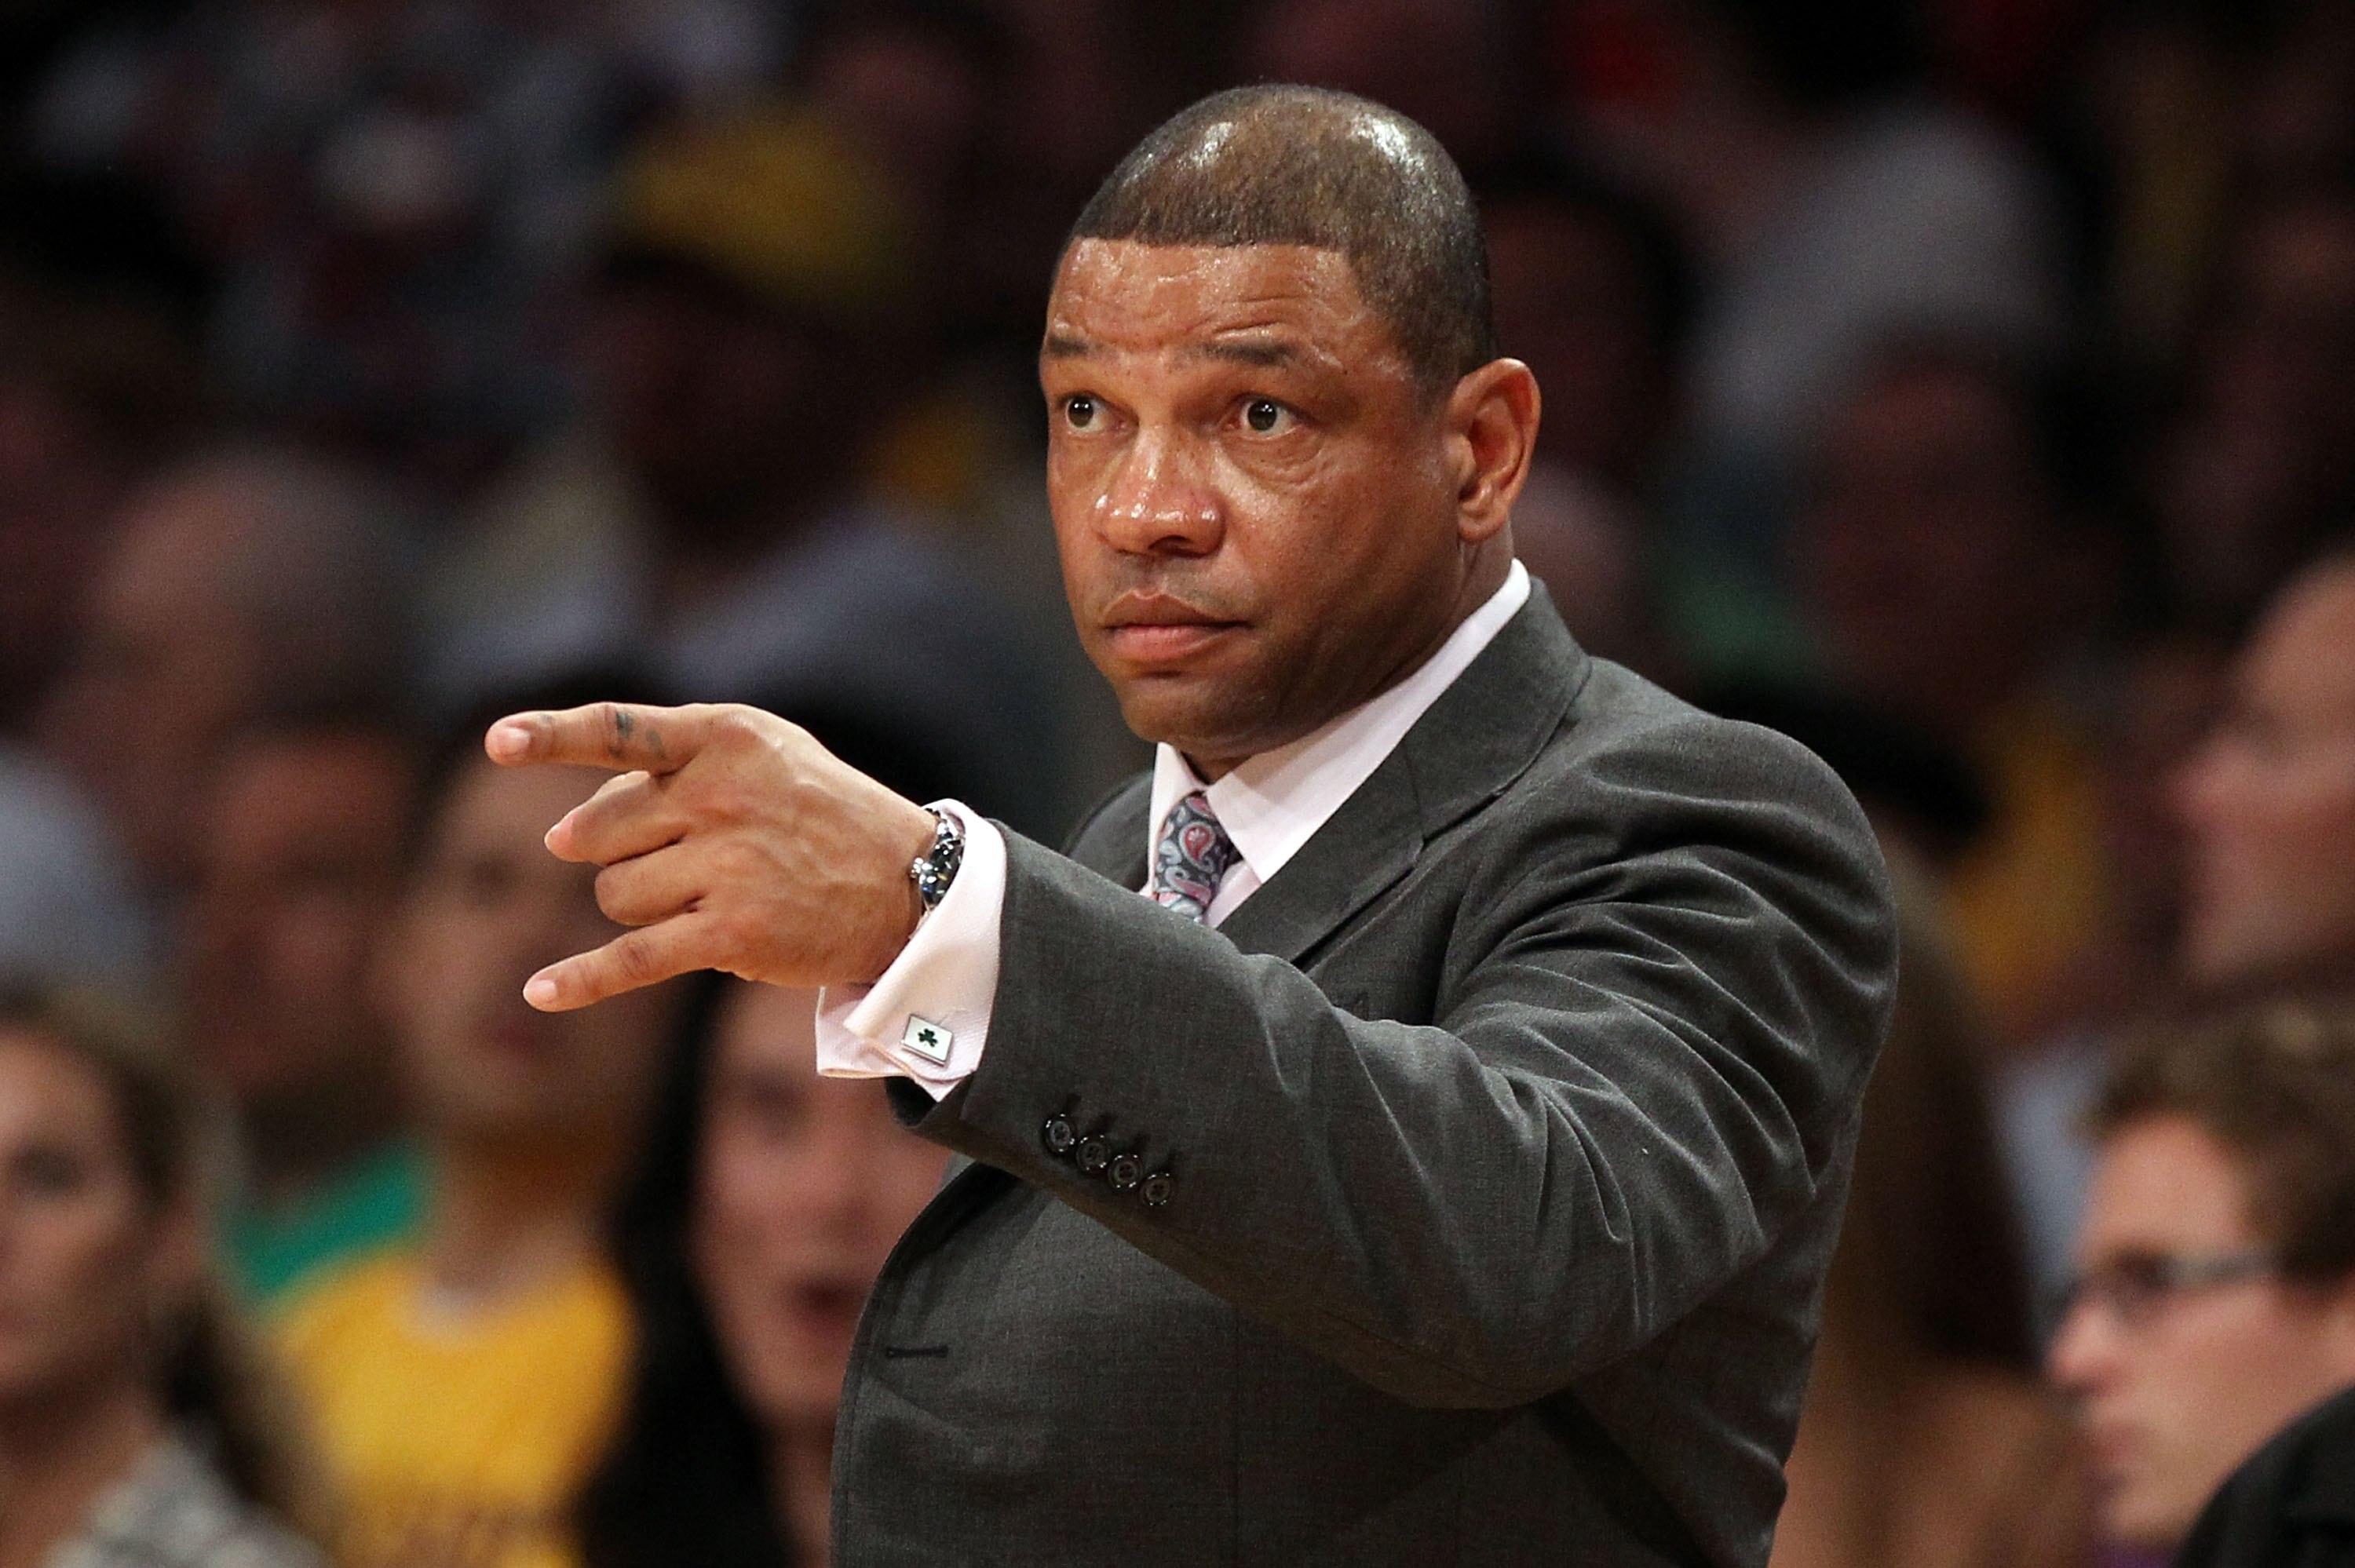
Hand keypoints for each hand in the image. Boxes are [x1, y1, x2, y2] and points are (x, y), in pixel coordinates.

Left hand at [484, 702, 938, 1010]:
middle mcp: (721, 794)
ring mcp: (727, 864)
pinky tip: (540, 992)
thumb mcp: (761, 754)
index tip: (499, 742)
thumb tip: (559, 834)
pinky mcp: (732, 932)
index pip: (620, 731)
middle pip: (599, 833)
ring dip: (644, 906)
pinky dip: (583, 980)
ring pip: (615, 895)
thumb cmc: (818, 811)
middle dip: (621, 852)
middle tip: (687, 855)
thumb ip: (665, 768)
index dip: (553, 736)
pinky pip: (633, 957)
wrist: (907, 885)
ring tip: (713, 896)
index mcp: (723, 737)